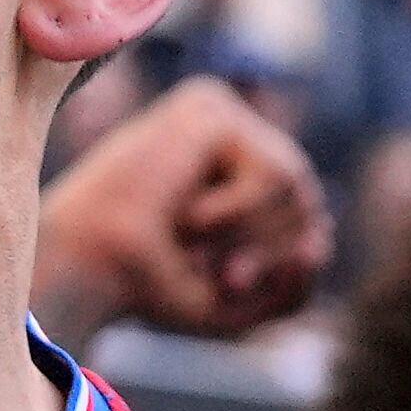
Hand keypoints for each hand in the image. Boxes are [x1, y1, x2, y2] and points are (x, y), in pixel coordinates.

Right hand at [33, 76, 330, 349]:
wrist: (92, 272)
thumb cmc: (149, 286)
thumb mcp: (241, 304)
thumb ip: (294, 287)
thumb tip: (319, 245)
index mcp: (233, 168)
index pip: (308, 215)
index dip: (280, 262)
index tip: (224, 283)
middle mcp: (229, 130)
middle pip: (309, 198)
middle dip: (269, 250)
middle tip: (217, 271)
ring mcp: (217, 111)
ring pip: (296, 183)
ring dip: (248, 233)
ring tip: (193, 235)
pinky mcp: (207, 106)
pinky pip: (274, 172)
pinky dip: (238, 212)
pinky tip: (189, 211)